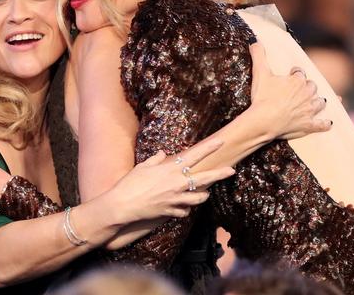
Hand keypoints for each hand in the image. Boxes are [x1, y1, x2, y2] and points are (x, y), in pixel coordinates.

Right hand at [104, 139, 234, 223]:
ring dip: (203, 195)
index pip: (194, 155)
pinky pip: (184, 211)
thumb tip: (162, 154)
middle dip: (220, 174)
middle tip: (232, 170)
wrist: (122, 206)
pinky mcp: (171, 211)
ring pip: (199, 198)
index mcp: (170, 169)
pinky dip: (185, 209)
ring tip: (205, 193)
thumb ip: (155, 159)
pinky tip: (182, 207)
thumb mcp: (142, 166)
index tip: (221, 141)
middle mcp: (176, 183)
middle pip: (204, 178)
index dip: (209, 148)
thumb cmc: (130, 183)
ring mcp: (175, 199)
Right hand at [249, 42, 330, 140]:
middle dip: (308, 87)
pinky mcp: (309, 125)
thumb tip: (255, 41)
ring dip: (318, 101)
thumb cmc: (262, 97)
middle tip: (301, 90)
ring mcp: (309, 110)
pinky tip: (328, 122)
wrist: (264, 120)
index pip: (300, 73)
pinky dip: (325, 123)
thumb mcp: (259, 73)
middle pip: (312, 87)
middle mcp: (307, 93)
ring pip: (320, 102)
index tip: (291, 75)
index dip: (295, 73)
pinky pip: (322, 124)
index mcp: (297, 80)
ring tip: (317, 101)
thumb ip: (258, 55)